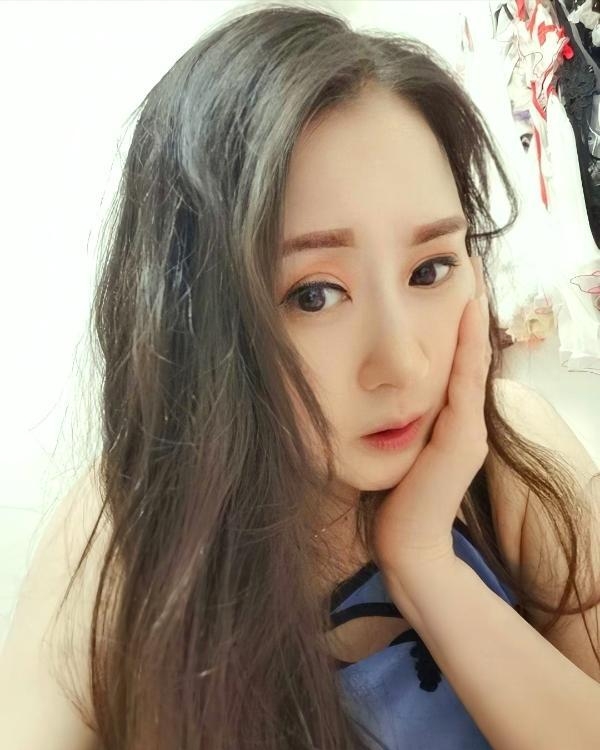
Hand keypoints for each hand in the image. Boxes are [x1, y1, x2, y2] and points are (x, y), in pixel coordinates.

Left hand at [372, 255, 491, 584]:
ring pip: (472, 360)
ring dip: (472, 318)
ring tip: (473, 275)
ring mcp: (468, 427)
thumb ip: (395, 418)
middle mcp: (463, 418)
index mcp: (446, 418)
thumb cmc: (393, 496)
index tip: (448, 282)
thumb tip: (370, 388)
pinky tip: (467, 310)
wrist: (405, 541)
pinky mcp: (464, 438)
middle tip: (466, 264)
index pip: (453, 359)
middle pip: (467, 353)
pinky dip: (468, 345)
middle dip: (467, 309)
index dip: (455, 322)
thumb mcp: (394, 446)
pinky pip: (466, 381)